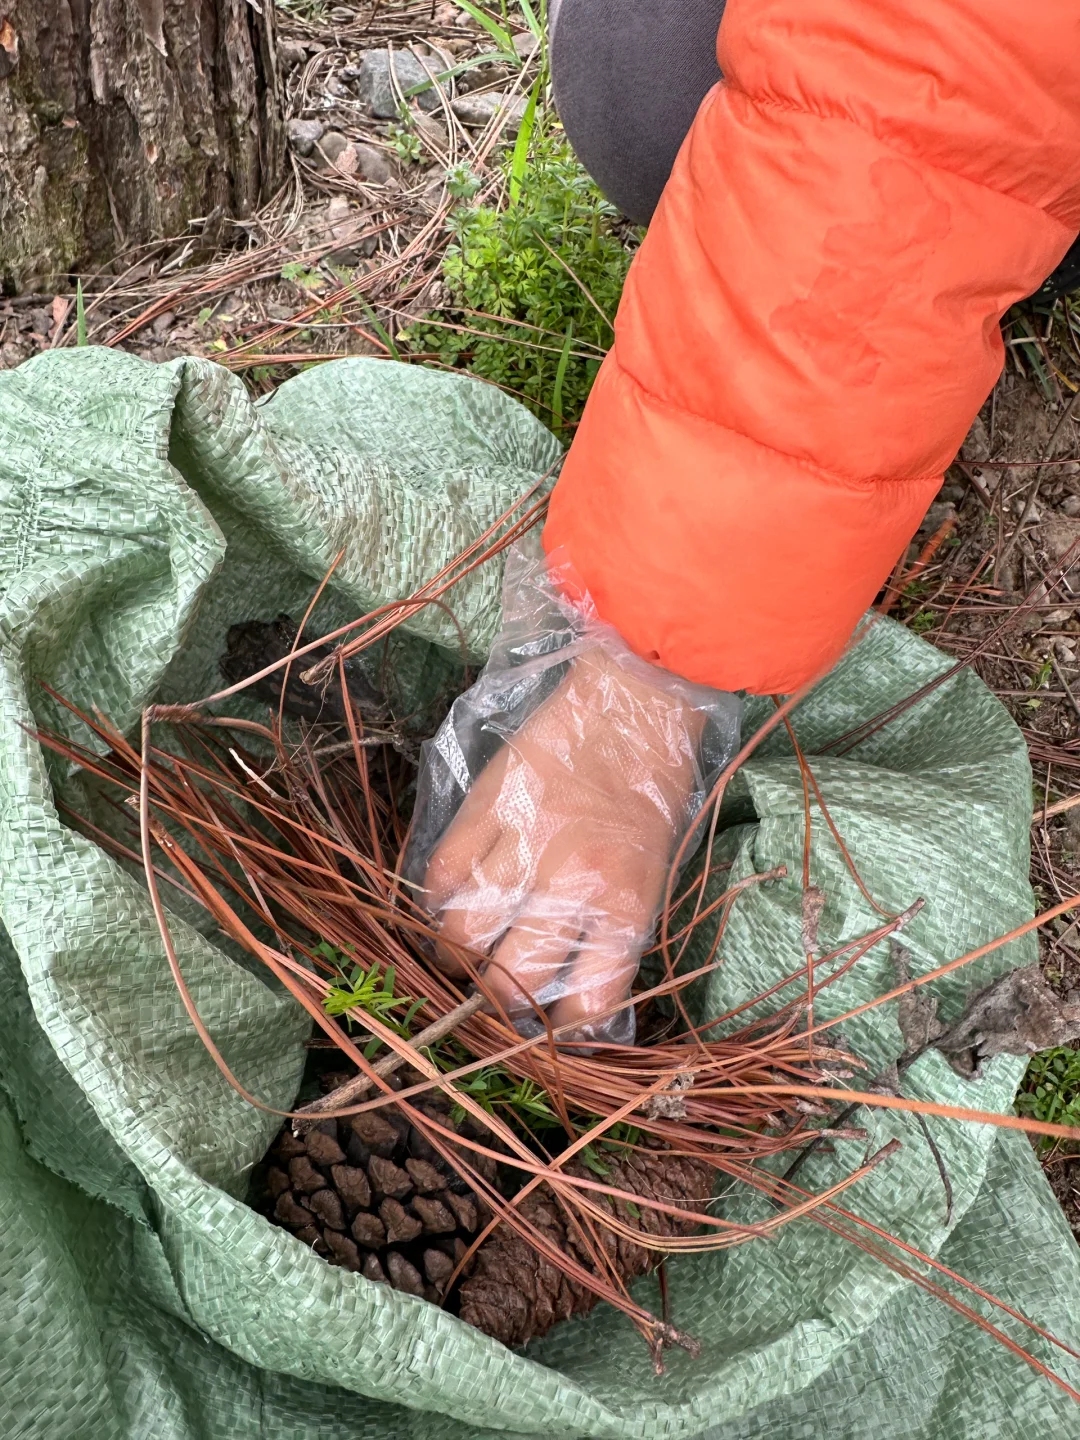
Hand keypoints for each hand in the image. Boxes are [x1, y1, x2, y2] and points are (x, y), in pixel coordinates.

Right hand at [421, 648, 703, 1041]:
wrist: (634, 704)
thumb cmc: (653, 790)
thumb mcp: (652, 873)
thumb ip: (612, 929)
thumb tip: (571, 985)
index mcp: (624, 907)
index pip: (585, 1000)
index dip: (561, 1025)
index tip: (548, 1020)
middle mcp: (572, 887)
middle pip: (510, 978)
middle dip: (493, 998)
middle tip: (488, 988)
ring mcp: (525, 846)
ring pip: (464, 931)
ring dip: (455, 951)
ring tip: (458, 948)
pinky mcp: (489, 807)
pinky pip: (443, 872)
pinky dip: (437, 895)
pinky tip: (446, 897)